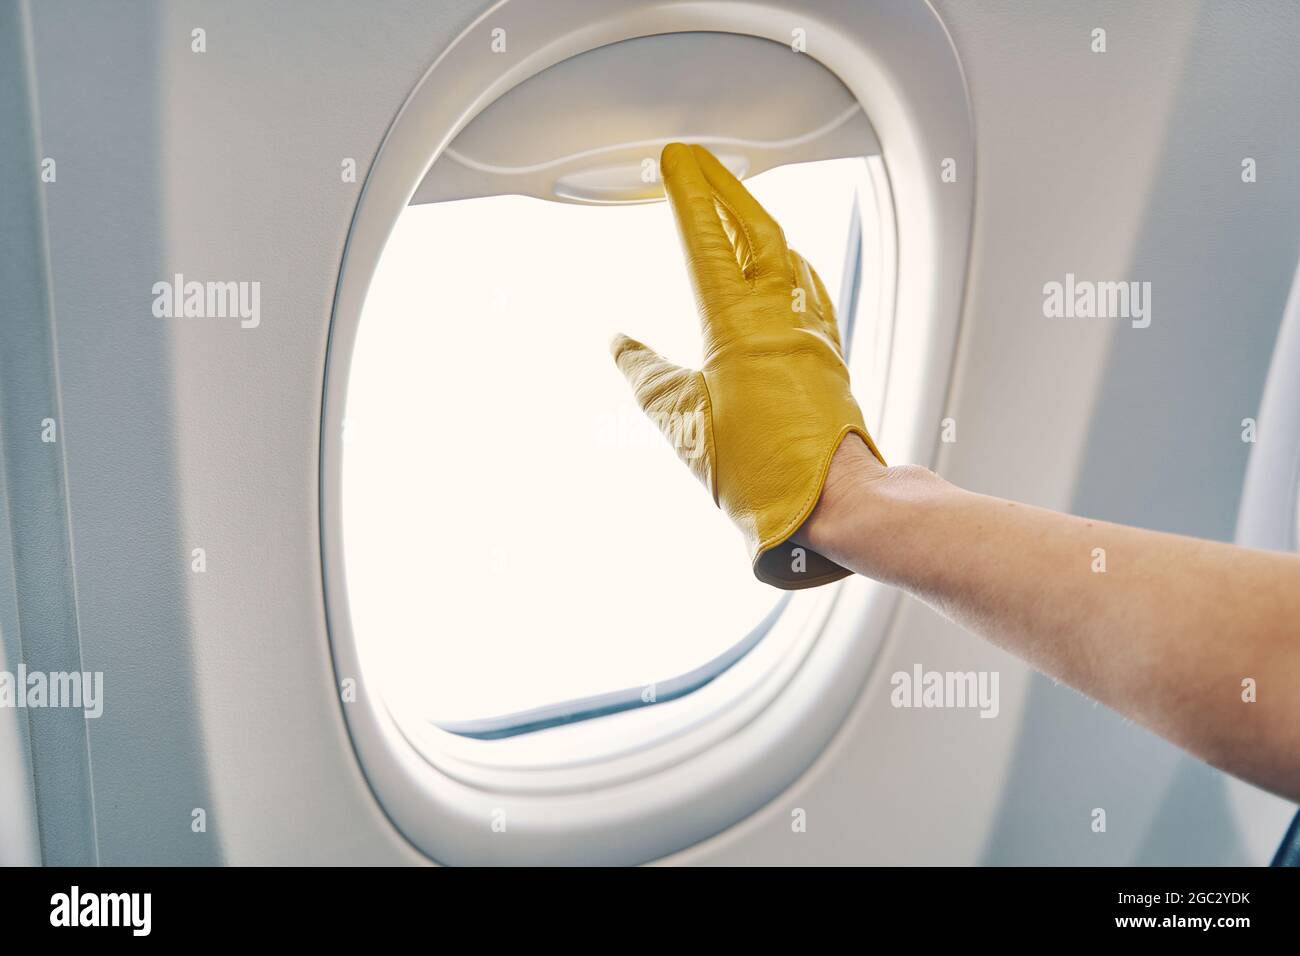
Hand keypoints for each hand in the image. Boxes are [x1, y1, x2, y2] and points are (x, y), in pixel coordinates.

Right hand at [611, 143, 884, 588]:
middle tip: (701, 164)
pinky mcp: (827, 355)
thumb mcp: (684, 427)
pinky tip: (786, 266)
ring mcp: (810, 333)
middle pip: (757, 229)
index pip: (709, 240)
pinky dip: (790, 262)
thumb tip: (622, 346)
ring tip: (735, 204)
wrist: (835, 501)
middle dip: (726, 188)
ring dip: (758, 220)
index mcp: (738, 326)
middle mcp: (780, 317)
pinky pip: (809, 288)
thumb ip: (649, 378)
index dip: (690, 194)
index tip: (675, 162)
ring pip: (788, 255)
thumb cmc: (763, 472)